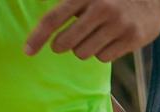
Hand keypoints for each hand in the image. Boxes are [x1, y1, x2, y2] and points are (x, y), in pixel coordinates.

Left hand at [26, 0, 159, 61]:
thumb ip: (68, 2)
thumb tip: (42, 14)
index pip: (53, 18)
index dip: (38, 37)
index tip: (27, 51)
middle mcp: (102, 8)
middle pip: (67, 42)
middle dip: (62, 46)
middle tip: (63, 44)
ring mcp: (118, 25)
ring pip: (84, 53)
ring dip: (84, 48)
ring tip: (94, 36)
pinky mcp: (132, 38)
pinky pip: (104, 58)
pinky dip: (103, 52)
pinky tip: (111, 40)